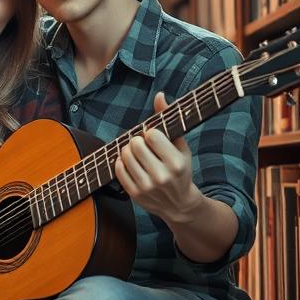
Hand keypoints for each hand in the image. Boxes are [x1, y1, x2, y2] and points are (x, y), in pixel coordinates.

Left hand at [114, 92, 201, 225]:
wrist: (179, 204)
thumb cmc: (181, 170)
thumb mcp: (181, 146)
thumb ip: (168, 120)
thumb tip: (159, 95)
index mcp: (176, 163)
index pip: (151, 135)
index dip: (150, 133)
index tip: (154, 138)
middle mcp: (161, 176)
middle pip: (135, 144)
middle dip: (138, 141)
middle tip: (144, 145)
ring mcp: (147, 186)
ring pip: (125, 156)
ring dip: (129, 151)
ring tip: (138, 154)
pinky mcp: (134, 194)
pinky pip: (118, 169)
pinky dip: (122, 163)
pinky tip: (132, 163)